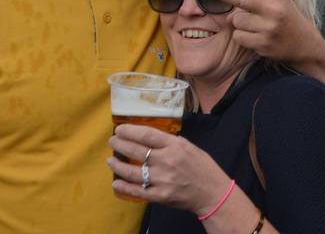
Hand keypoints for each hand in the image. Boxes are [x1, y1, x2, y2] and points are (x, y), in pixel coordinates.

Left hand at [107, 125, 232, 215]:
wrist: (213, 193)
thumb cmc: (202, 168)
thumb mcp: (188, 147)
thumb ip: (169, 142)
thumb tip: (148, 136)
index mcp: (175, 146)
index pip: (146, 135)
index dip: (129, 131)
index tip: (120, 129)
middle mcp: (167, 161)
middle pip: (136, 150)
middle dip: (119, 144)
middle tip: (112, 141)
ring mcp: (163, 180)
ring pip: (132, 172)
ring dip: (117, 165)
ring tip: (110, 160)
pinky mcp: (161, 196)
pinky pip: (138, 191)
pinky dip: (124, 187)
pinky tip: (116, 182)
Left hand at [202, 0, 322, 64]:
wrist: (305, 45)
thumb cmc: (286, 18)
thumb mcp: (278, 2)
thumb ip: (254, 2)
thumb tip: (230, 15)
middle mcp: (272, 9)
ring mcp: (268, 27)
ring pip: (236, 20)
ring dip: (240, 24)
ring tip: (256, 26)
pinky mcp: (263, 43)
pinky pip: (239, 37)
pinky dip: (243, 37)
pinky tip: (257, 37)